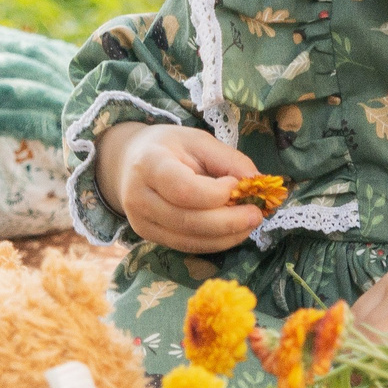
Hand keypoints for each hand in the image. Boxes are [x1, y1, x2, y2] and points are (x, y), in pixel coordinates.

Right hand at [96, 122, 266, 253]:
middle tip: (256, 214)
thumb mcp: (199, 141)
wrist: (130, 162)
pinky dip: (215, 242)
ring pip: (188, 240)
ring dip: (226, 236)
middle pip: (187, 221)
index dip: (215, 194)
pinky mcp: (150, 237)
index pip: (183, 190)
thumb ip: (228, 159)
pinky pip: (186, 246)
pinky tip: (233, 232)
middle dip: (228, 222)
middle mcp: (139, 197)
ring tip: (249, 223)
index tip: (236, 184)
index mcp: (149, 164)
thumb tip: (257, 181)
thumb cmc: (169, 147)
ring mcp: (141, 222)